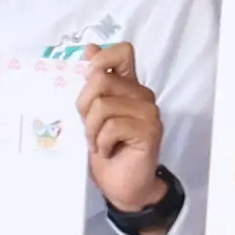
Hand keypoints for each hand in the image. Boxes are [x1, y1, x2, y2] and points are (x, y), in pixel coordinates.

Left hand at [77, 40, 168, 210]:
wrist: (122, 186)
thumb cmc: (105, 150)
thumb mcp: (90, 114)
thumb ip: (93, 84)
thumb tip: (89, 48)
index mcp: (128, 86)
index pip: (122, 52)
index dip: (102, 59)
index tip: (90, 80)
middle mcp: (142, 95)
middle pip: (100, 80)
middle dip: (84, 107)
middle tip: (91, 128)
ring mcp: (148, 113)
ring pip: (103, 105)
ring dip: (92, 130)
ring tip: (99, 143)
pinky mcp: (149, 131)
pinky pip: (112, 126)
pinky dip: (102, 143)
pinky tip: (108, 151)